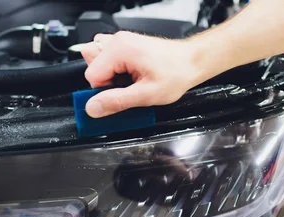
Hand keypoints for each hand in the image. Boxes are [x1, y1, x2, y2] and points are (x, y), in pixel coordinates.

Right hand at [80, 32, 212, 117]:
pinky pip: (108, 60)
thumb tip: (93, 107)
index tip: (119, 98)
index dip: (105, 92)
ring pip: (99, 64)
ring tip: (131, 82)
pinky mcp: (126, 46)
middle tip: (129, 89)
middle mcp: (118, 41)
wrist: (192, 62)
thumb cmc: (176, 72)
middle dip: (107, 84)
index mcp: (119, 49)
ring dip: (111, 78)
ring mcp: (121, 42)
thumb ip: (116, 101)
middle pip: (93, 68)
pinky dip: (115, 71)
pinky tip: (130, 76)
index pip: (92, 76)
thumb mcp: (146, 95)